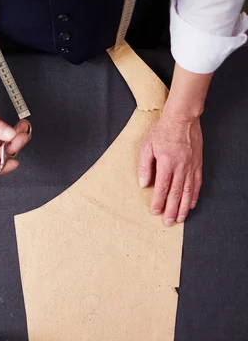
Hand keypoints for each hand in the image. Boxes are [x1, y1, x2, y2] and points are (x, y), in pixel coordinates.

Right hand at [0, 87, 30, 173]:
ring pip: (3, 145)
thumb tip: (11, 135)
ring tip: (22, 128)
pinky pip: (2, 136)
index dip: (2, 167)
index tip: (14, 162)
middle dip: (12, 146)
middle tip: (22, 135)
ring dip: (14, 138)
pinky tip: (17, 126)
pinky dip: (11, 132)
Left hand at [139, 110, 202, 224]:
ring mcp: (191, 166)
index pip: (162, 188)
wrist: (182, 118)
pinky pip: (197, 183)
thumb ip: (144, 166)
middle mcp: (180, 167)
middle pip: (176, 194)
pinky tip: (191, 204)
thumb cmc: (162, 131)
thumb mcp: (147, 146)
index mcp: (166, 163)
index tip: (155, 212)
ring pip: (187, 191)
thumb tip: (143, 184)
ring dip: (184, 207)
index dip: (158, 202)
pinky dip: (194, 195)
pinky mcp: (197, 164)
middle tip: (168, 222)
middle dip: (171, 210)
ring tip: (180, 218)